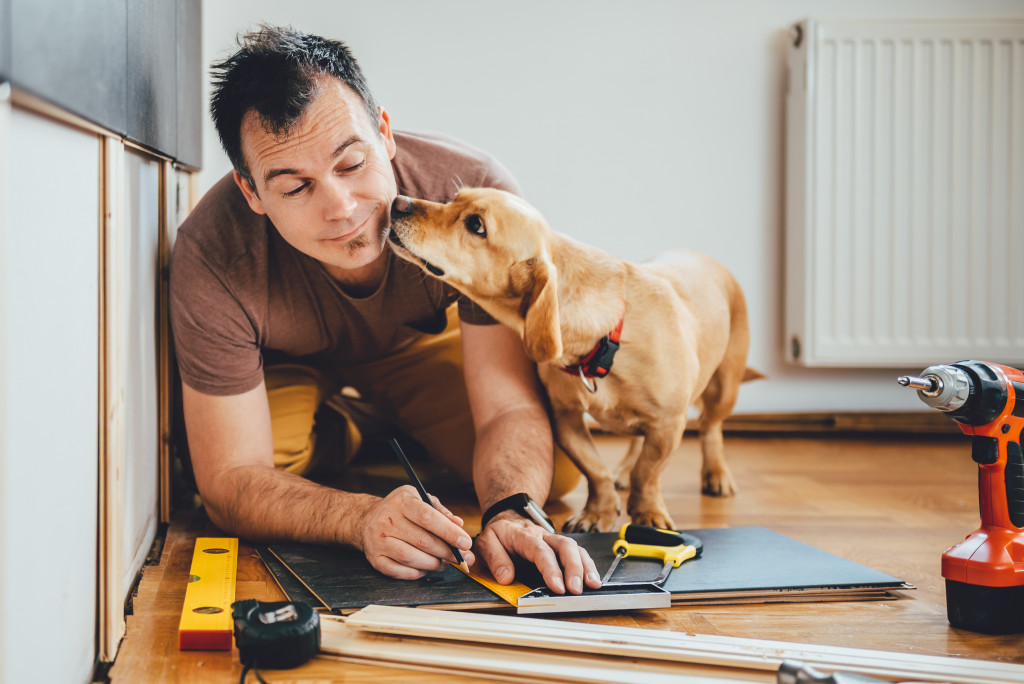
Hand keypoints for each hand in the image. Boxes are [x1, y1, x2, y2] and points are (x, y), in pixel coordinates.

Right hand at [358, 485, 474, 578]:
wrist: (366, 519)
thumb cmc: (400, 510)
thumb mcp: (420, 499)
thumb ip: (440, 511)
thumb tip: (459, 525)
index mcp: (402, 502)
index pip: (427, 517)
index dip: (448, 532)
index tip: (465, 543)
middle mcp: (387, 520)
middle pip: (422, 540)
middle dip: (446, 552)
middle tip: (461, 558)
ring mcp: (378, 540)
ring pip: (410, 557)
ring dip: (433, 564)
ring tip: (444, 563)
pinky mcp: (375, 558)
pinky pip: (398, 571)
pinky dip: (416, 573)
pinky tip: (425, 568)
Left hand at [474, 512, 601, 593]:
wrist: (507, 520)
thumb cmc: (499, 534)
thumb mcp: (486, 542)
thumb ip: (494, 558)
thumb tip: (506, 577)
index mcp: (524, 535)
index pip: (540, 551)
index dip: (551, 569)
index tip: (557, 587)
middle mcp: (543, 535)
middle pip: (565, 546)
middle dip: (574, 568)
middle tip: (576, 589)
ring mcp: (554, 540)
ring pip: (575, 548)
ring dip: (585, 567)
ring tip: (592, 585)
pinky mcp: (560, 546)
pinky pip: (578, 553)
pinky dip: (587, 566)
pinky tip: (593, 579)